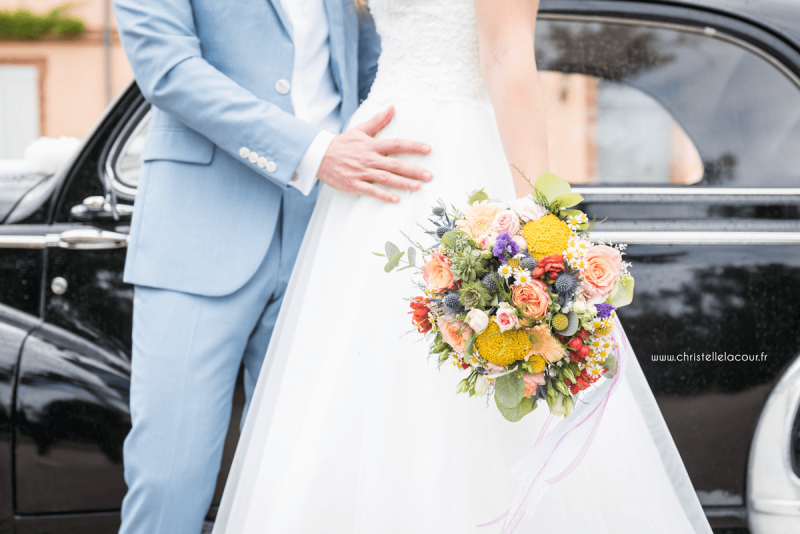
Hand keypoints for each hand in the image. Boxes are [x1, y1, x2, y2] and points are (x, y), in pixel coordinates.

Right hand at [317, 106, 432, 202]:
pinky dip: (383, 195)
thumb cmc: (342, 144)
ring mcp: (361, 172)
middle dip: (413, 170)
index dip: (413, 146)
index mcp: (372, 145)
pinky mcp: (354, 184)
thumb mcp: (360, 130)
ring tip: (417, 187)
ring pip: (386, 178)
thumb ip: (378, 121)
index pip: (397, 144)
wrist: (319, 156)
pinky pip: (371, 191)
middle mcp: (369, 159)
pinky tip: (396, 199)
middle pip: (395, 164)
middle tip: (429, 176)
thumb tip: (392, 107)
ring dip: (402, 183)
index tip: (428, 149)